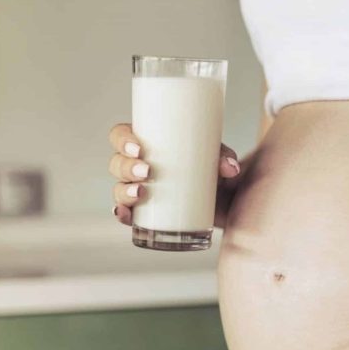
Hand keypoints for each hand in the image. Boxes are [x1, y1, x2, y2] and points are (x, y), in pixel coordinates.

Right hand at [107, 123, 241, 227]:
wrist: (225, 198)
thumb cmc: (213, 168)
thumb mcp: (219, 158)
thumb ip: (224, 158)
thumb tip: (230, 168)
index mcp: (149, 144)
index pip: (122, 135)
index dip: (123, 139)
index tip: (138, 148)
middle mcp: (139, 166)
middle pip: (118, 162)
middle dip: (127, 167)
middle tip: (147, 171)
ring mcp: (141, 190)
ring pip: (119, 188)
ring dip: (124, 191)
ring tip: (140, 193)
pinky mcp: (148, 213)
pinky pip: (127, 214)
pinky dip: (122, 214)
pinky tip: (124, 214)